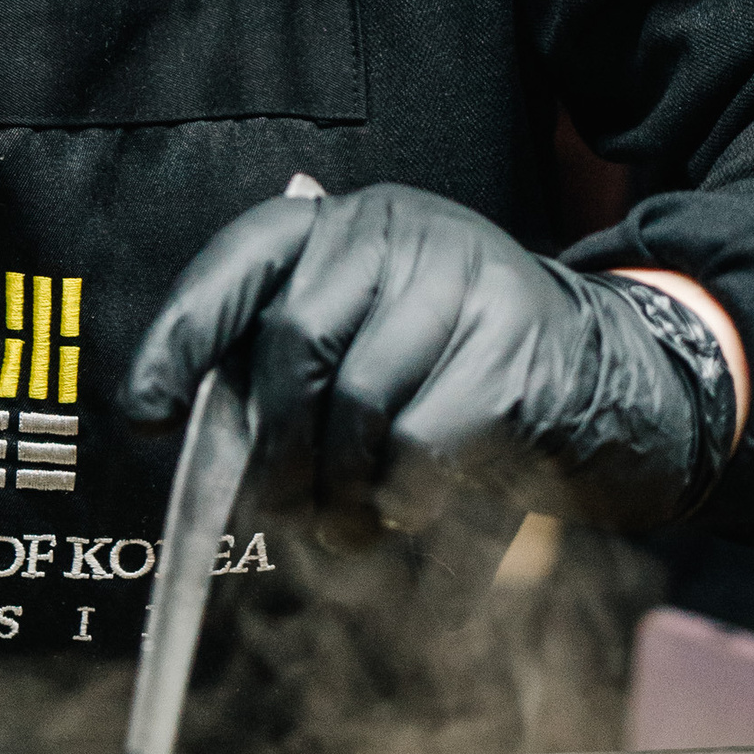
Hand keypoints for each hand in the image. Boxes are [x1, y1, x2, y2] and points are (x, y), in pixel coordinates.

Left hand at [124, 184, 728, 545]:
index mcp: (353, 225)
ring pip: (355, 404)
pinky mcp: (513, 353)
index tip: (145, 415)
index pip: (245, 259)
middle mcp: (404, 232)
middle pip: (294, 344)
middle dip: (272, 448)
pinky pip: (419, 446)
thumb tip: (194, 444)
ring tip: (347, 528)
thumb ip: (295, 369)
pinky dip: (399, 500)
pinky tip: (409, 512)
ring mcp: (465, 283)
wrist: (608, 377)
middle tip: (277, 511)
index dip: (183, 333)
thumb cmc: (459, 371)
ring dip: (337, 491)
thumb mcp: (376, 338)